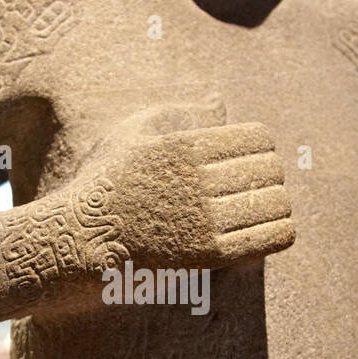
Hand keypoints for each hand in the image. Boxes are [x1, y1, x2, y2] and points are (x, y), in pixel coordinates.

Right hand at [100, 97, 294, 269]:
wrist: (79, 242)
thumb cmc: (103, 184)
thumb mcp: (130, 135)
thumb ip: (177, 114)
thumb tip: (219, 103)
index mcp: (187, 144)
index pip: (258, 139)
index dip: (260, 151)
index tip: (248, 165)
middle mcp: (200, 179)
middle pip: (270, 170)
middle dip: (269, 179)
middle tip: (254, 192)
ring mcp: (206, 218)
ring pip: (276, 204)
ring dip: (275, 208)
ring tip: (261, 214)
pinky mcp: (211, 255)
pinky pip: (271, 237)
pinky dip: (278, 233)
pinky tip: (267, 234)